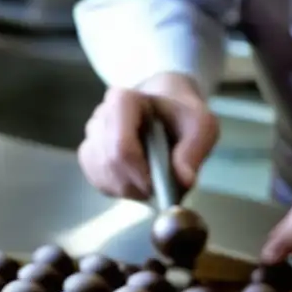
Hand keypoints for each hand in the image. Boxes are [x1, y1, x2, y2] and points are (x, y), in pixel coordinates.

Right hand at [78, 74, 218, 199]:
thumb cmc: (184, 117)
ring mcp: (92, 136)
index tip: (159, 185)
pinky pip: (100, 182)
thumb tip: (184, 181)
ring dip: (130, 190)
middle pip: (111, 164)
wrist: (167, 115)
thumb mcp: (202, 126)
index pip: (121, 146)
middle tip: (160, 188)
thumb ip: (194, 150)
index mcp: (123, 101)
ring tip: (153, 182)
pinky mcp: (90, 157)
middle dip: (137, 185)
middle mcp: (101, 116)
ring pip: (103, 175)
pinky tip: (138, 182)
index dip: (139, 173)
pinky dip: (121, 191)